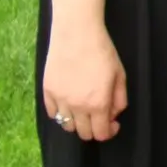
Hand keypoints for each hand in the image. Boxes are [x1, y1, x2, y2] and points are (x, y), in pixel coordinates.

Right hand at [43, 22, 127, 142]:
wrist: (77, 32)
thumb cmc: (102, 50)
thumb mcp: (120, 74)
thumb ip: (119, 99)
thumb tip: (114, 114)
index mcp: (98, 104)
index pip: (101, 134)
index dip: (109, 132)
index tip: (112, 124)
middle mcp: (77, 107)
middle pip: (83, 133)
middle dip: (94, 128)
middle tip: (98, 115)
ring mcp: (60, 100)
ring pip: (66, 125)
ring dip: (77, 122)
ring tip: (82, 108)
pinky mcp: (47, 90)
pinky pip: (52, 113)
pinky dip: (60, 112)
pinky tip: (67, 102)